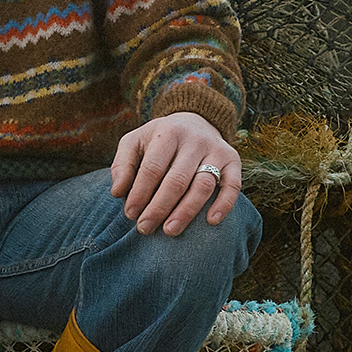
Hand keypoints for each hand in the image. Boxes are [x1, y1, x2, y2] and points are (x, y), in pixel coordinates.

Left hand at [110, 110, 241, 235]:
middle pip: (177, 180)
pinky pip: (233, 185)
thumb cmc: (158, 140)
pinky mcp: (233, 160)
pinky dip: (224, 204)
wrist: (194, 121)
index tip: (130, 214)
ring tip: (170, 231)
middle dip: (159, 208)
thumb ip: (122, 165)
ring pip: (203, 185)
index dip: (140, 193)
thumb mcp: (134, 142)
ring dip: (186, 211)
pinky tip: (211, 222)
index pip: (153, 168)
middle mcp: (194, 140)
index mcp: (167, 133)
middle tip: (145, 228)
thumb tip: (117, 192)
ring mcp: (216, 150)